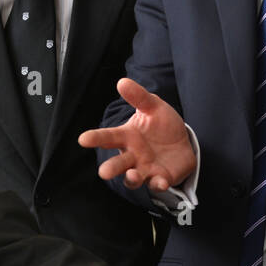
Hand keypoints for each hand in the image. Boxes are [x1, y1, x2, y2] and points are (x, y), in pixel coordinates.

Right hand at [78, 78, 194, 192]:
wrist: (183, 142)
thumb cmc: (162, 125)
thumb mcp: (153, 106)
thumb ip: (139, 97)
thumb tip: (122, 81)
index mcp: (127, 136)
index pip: (108, 137)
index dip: (95, 138)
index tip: (83, 139)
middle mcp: (132, 156)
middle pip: (117, 163)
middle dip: (110, 168)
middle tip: (104, 172)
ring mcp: (145, 169)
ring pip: (133, 178)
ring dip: (131, 178)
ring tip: (132, 175)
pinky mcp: (160, 179)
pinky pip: (157, 184)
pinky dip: (158, 184)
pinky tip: (161, 181)